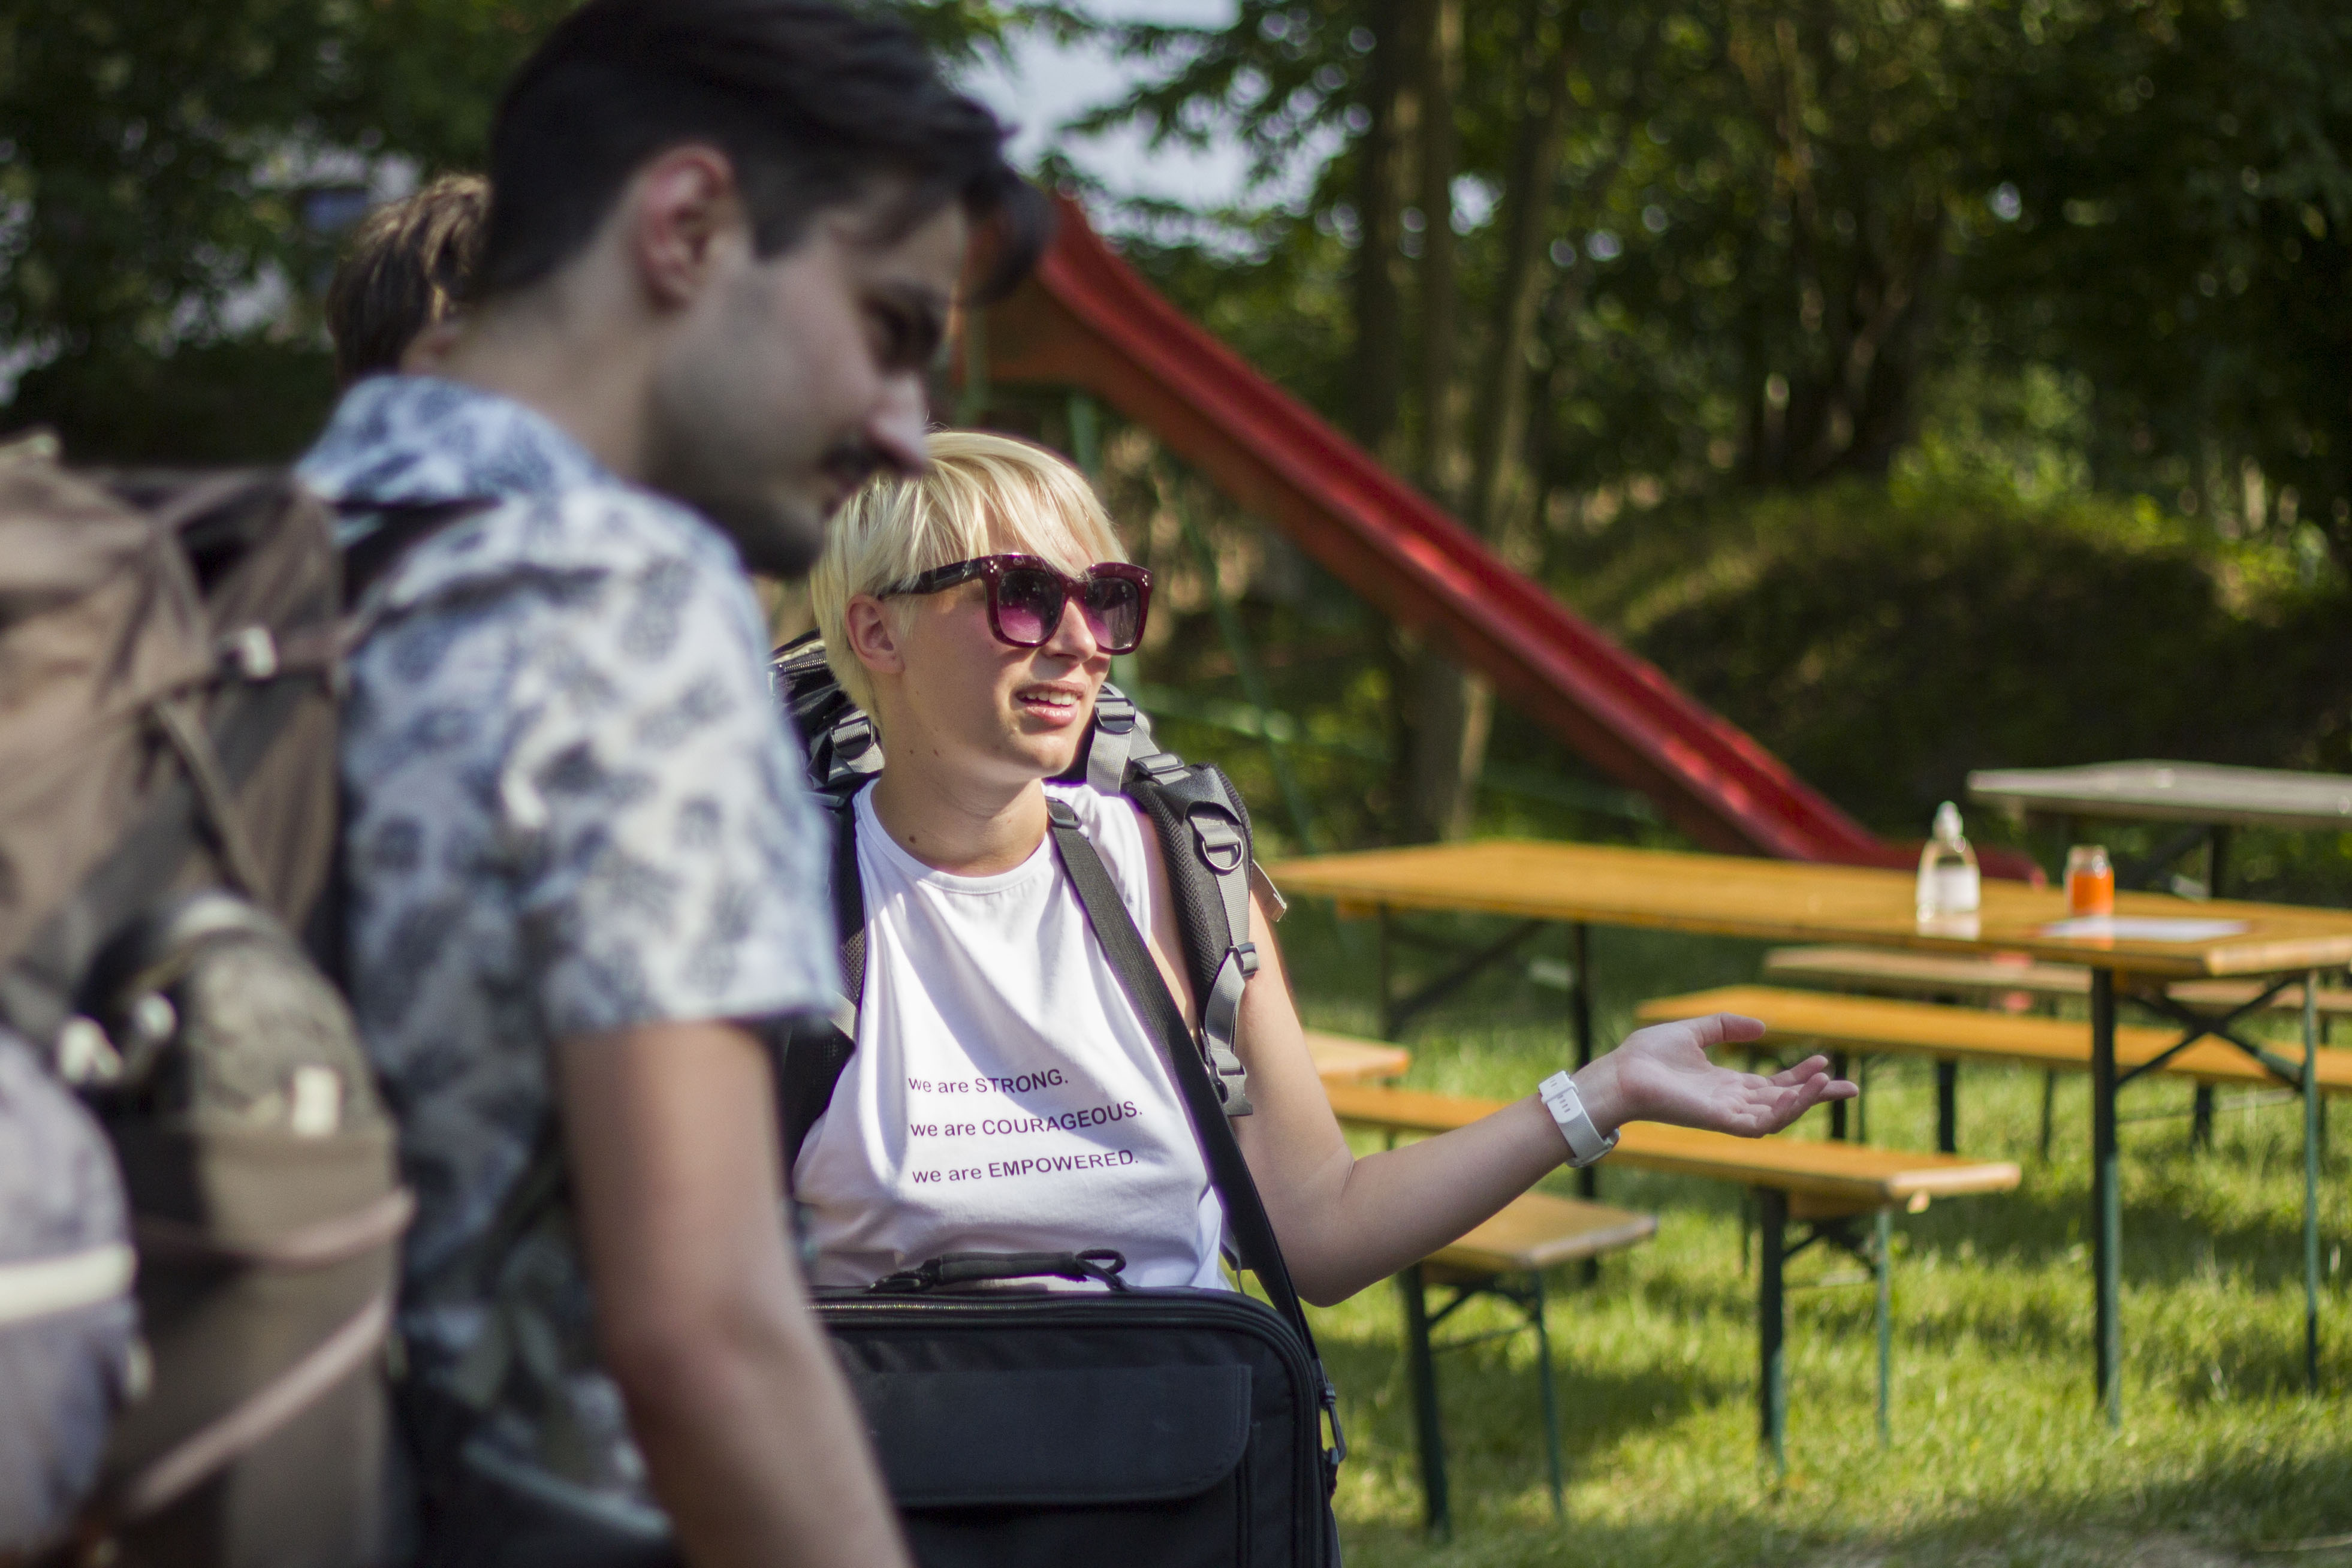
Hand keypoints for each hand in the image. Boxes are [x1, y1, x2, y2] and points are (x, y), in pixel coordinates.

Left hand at [1574, 1013, 1855, 1138]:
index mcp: (1727, 1086)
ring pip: (1779, 1115)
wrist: (1620, 1073)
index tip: (1824, 1062)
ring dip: (1805, 1101)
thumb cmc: (1647, 1056)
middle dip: (1816, 1095)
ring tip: (1828, 1082)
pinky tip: (1801, 1093)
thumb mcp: (1693, 1031)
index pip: (1774, 1085)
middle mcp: (1732, 1103)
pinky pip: (1762, 1124)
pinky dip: (1785, 1110)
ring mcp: (1727, 1114)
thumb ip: (1725, 1027)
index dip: (1800, 1077)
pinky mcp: (1721, 1121)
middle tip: (1849, 1086)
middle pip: (1784, 1103)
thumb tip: (1763, 1028)